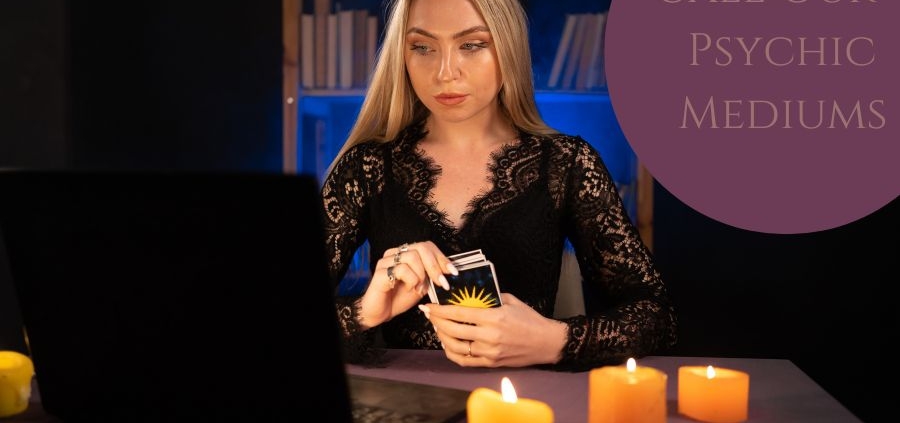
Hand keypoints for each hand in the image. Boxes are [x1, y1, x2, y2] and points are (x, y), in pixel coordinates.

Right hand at [357, 241, 454, 329]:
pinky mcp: (380, 273)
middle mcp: (394, 254)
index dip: (441, 257)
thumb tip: (449, 272)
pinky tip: (410, 289)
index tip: (452, 272)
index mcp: (404, 254)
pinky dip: (411, 280)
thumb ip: (431, 276)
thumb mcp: (422, 286)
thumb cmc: (399, 299)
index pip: (426, 246)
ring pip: (412, 257)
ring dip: (422, 275)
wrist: (380, 314)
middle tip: (441, 282)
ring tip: (420, 289)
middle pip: (421, 247)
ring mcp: (386, 262)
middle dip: (435, 266)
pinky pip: (402, 269)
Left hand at [419, 293, 567, 367]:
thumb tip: (468, 293)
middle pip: (453, 329)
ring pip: (456, 347)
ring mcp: (489, 352)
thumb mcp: (511, 301)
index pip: (459, 312)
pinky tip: (447, 344)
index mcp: (494, 318)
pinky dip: (452, 352)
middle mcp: (489, 336)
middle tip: (429, 314)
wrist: (546, 343)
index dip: (441, 309)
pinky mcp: (490, 363)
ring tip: (438, 327)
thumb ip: (489, 297)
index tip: (430, 305)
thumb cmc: (530, 319)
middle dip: (437, 321)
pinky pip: (465, 361)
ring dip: (442, 336)